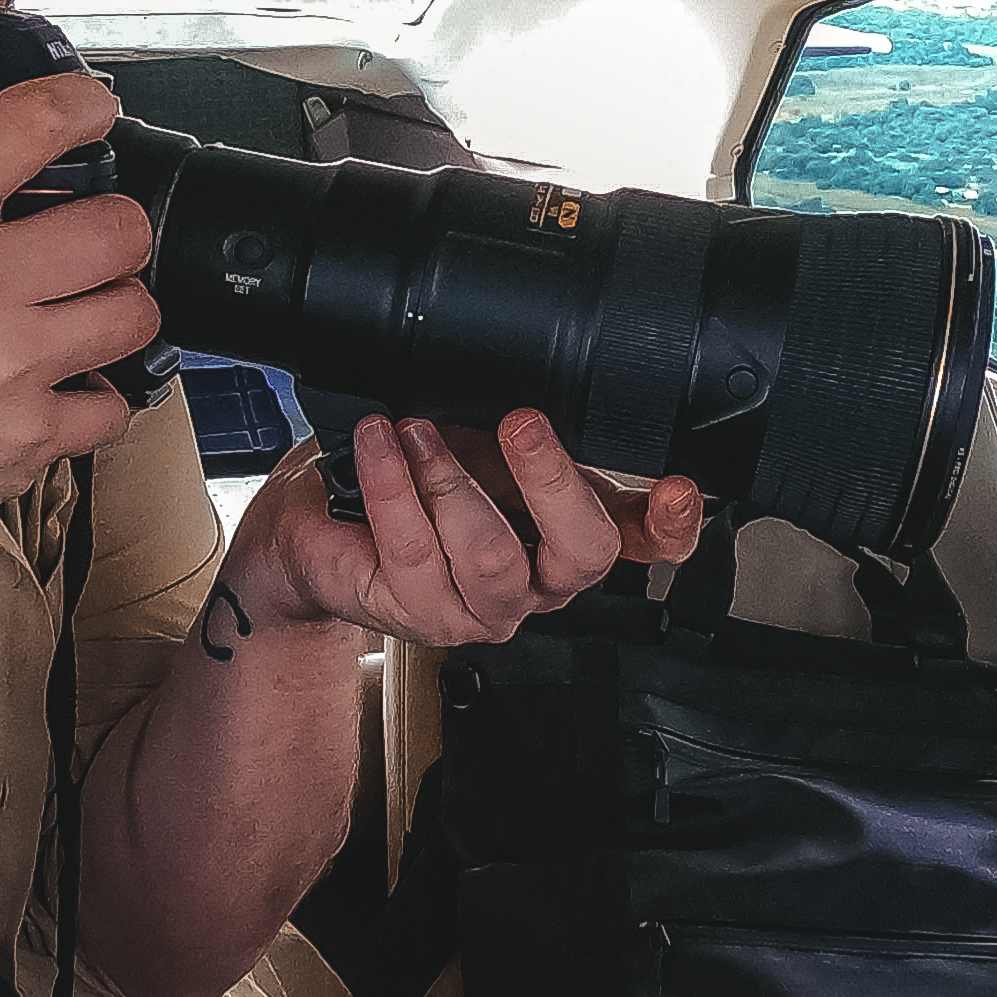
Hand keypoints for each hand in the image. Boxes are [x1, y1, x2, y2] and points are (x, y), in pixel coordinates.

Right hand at [0, 51, 162, 592]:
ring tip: (74, 307)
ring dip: (113, 304)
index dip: (80, 105)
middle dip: (109, 221)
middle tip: (80, 234)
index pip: (34, 126)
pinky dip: (95, 396)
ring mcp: (7, 368)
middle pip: (117, 226)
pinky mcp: (25, 441)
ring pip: (134, 311)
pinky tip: (53, 384)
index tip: (88, 111)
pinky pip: (114, 404)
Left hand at [230, 408, 704, 646]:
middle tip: (522, 423)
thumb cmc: (410, 477)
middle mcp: (539, 580)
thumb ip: (524, 424)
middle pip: (583, 552)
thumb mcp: (478, 436)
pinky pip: (415, 548)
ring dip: (451, 478)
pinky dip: (393, 482)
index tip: (677, 486)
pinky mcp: (421, 614)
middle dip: (552, 480)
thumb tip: (538, 382)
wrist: (320, 522)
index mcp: (571, 534)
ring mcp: (484, 607)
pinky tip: (380, 443)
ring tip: (417, 430)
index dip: (674, 525)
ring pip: (494, 556)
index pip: (648, 543)